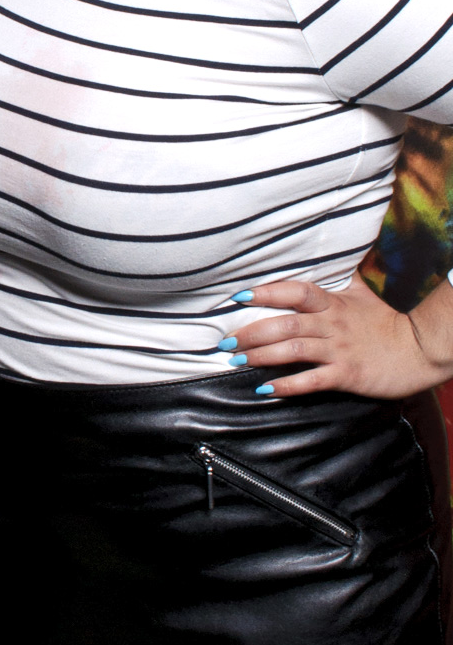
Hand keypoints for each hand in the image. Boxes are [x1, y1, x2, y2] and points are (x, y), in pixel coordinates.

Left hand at [224, 275, 452, 400]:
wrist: (418, 351)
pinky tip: (265, 389)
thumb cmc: (384, 322)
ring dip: (261, 356)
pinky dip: (287, 386)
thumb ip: (337, 278)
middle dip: (252, 332)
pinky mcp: (347, 375)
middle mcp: (333, 324)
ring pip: (294, 351)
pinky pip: (311, 380)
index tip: (239, 296)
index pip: (296, 291)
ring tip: (236, 360)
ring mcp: (339, 350)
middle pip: (286, 324)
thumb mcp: (361, 294)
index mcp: (333, 303)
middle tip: (225, 340)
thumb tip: (323, 255)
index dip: (267, 292)